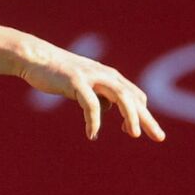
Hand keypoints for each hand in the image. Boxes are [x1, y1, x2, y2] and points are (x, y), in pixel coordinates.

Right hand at [18, 41, 164, 141]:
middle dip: (147, 118)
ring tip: (133, 134)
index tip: (145, 132)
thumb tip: (110, 109)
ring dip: (130, 115)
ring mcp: (91, 76)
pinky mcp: (75, 80)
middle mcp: (105, 74)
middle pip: (133, 97)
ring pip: (120, 96)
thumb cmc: (59, 73)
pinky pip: (91, 103)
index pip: (134, 95)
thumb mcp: (84, 85)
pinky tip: (92, 134)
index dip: (142, 114)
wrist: (36, 57)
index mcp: (109, 76)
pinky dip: (94, 120)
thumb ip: (99, 94)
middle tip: (159, 137)